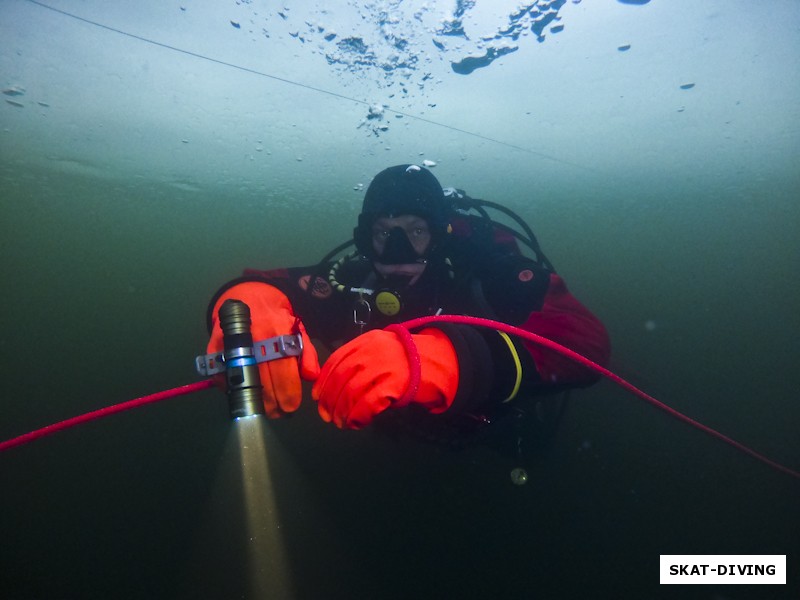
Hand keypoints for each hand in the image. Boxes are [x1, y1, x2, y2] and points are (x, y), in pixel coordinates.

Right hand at [207, 282, 319, 416]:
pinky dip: (231, 390)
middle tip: (279, 412)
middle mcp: (255, 340)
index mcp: (279, 334)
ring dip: (255, 404)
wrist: (249, 295)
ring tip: (265, 409)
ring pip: (243, 386)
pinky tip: (244, 392)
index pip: (284, 375)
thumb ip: (307, 353)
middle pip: (263, 387)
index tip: (291, 407)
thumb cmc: (277, 316)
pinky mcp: (215, 348)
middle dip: (273, 406)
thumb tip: (310, 377)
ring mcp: (232, 344)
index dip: (289, 397)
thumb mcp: (298, 329)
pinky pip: (222, 378)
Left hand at [312, 327, 458, 428]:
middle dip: (330, 399)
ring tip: (340, 422)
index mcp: (366, 341)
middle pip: (341, 378)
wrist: (440, 361)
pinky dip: (358, 416)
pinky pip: (368, 404)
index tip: (318, 396)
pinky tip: (356, 423)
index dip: (324, 381)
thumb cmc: (409, 359)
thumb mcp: (383, 349)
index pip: (336, 360)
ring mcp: (383, 367)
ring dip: (342, 411)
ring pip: (351, 393)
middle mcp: (372, 352)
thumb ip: (361, 358)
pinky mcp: (394, 384)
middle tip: (327, 415)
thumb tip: (336, 384)